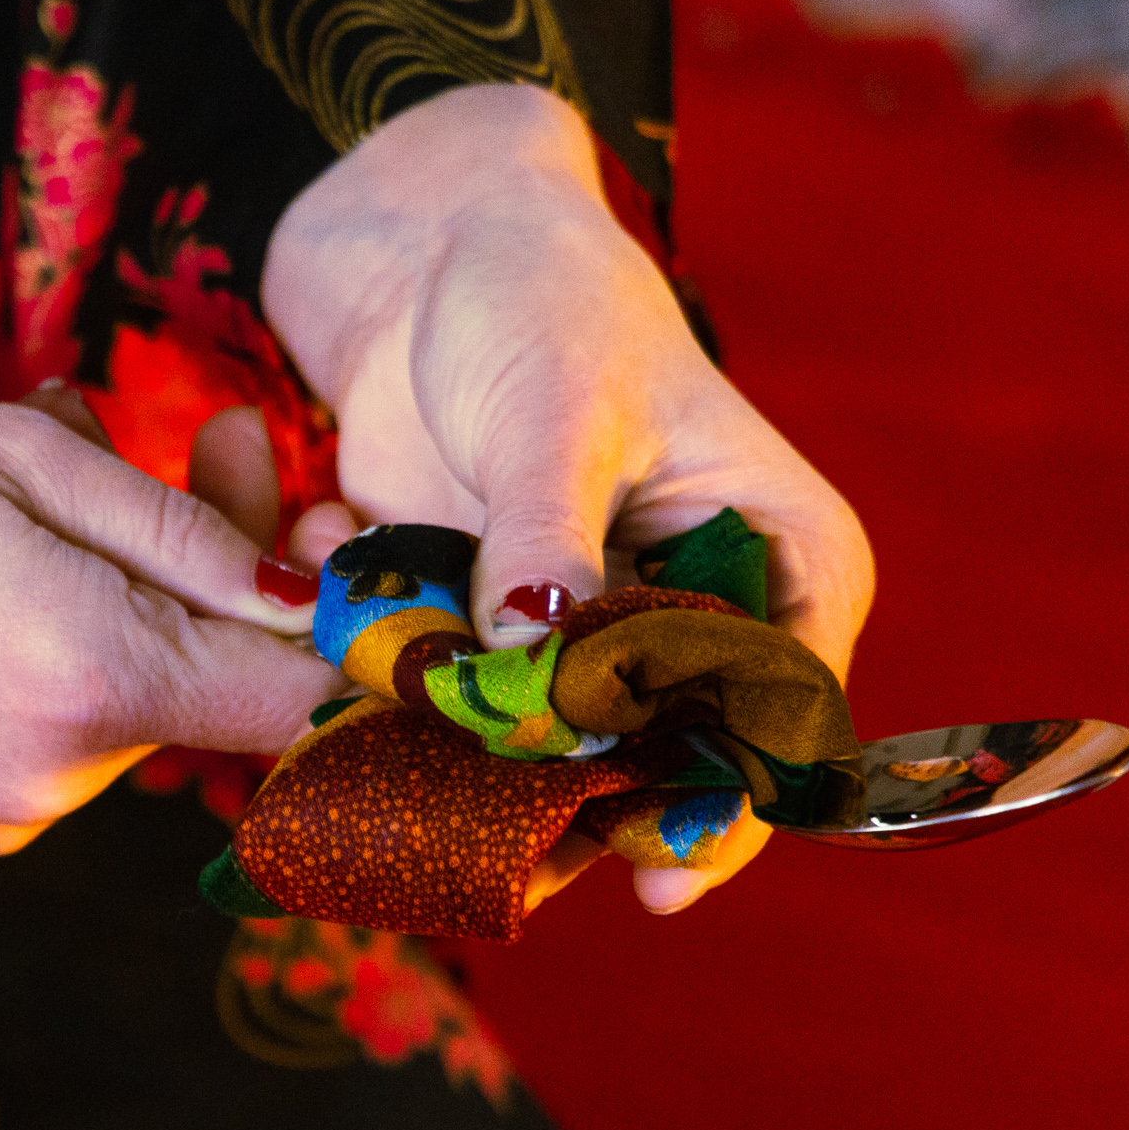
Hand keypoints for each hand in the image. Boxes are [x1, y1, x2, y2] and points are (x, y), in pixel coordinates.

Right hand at [0, 374, 342, 851]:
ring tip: (73, 465)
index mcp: (91, 679)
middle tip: (228, 432)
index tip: (401, 571)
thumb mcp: (12, 453)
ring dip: (155, 588)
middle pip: (233, 686)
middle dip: (249, 566)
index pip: (316, 703)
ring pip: (152, 696)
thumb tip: (317, 591)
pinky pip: (74, 717)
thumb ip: (185, 532)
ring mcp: (7, 809)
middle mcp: (62, 777)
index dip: (383, 643)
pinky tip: (13, 547)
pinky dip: (82, 634)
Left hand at [259, 84, 874, 914]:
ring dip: (473, 780)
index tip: (655, 870)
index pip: (782, 711)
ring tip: (405, 797)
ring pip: (550, 762)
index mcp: (784, 562)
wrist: (426, 259)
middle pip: (665, 764)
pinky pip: (450, 715)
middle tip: (503, 867)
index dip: (727, 803)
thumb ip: (546, 536)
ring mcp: (588, 642)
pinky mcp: (485, 641)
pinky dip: (393, 706)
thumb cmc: (539, 300)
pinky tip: (344, 629)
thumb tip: (539, 655)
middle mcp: (699, 621)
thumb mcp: (557, 409)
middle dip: (580, 817)